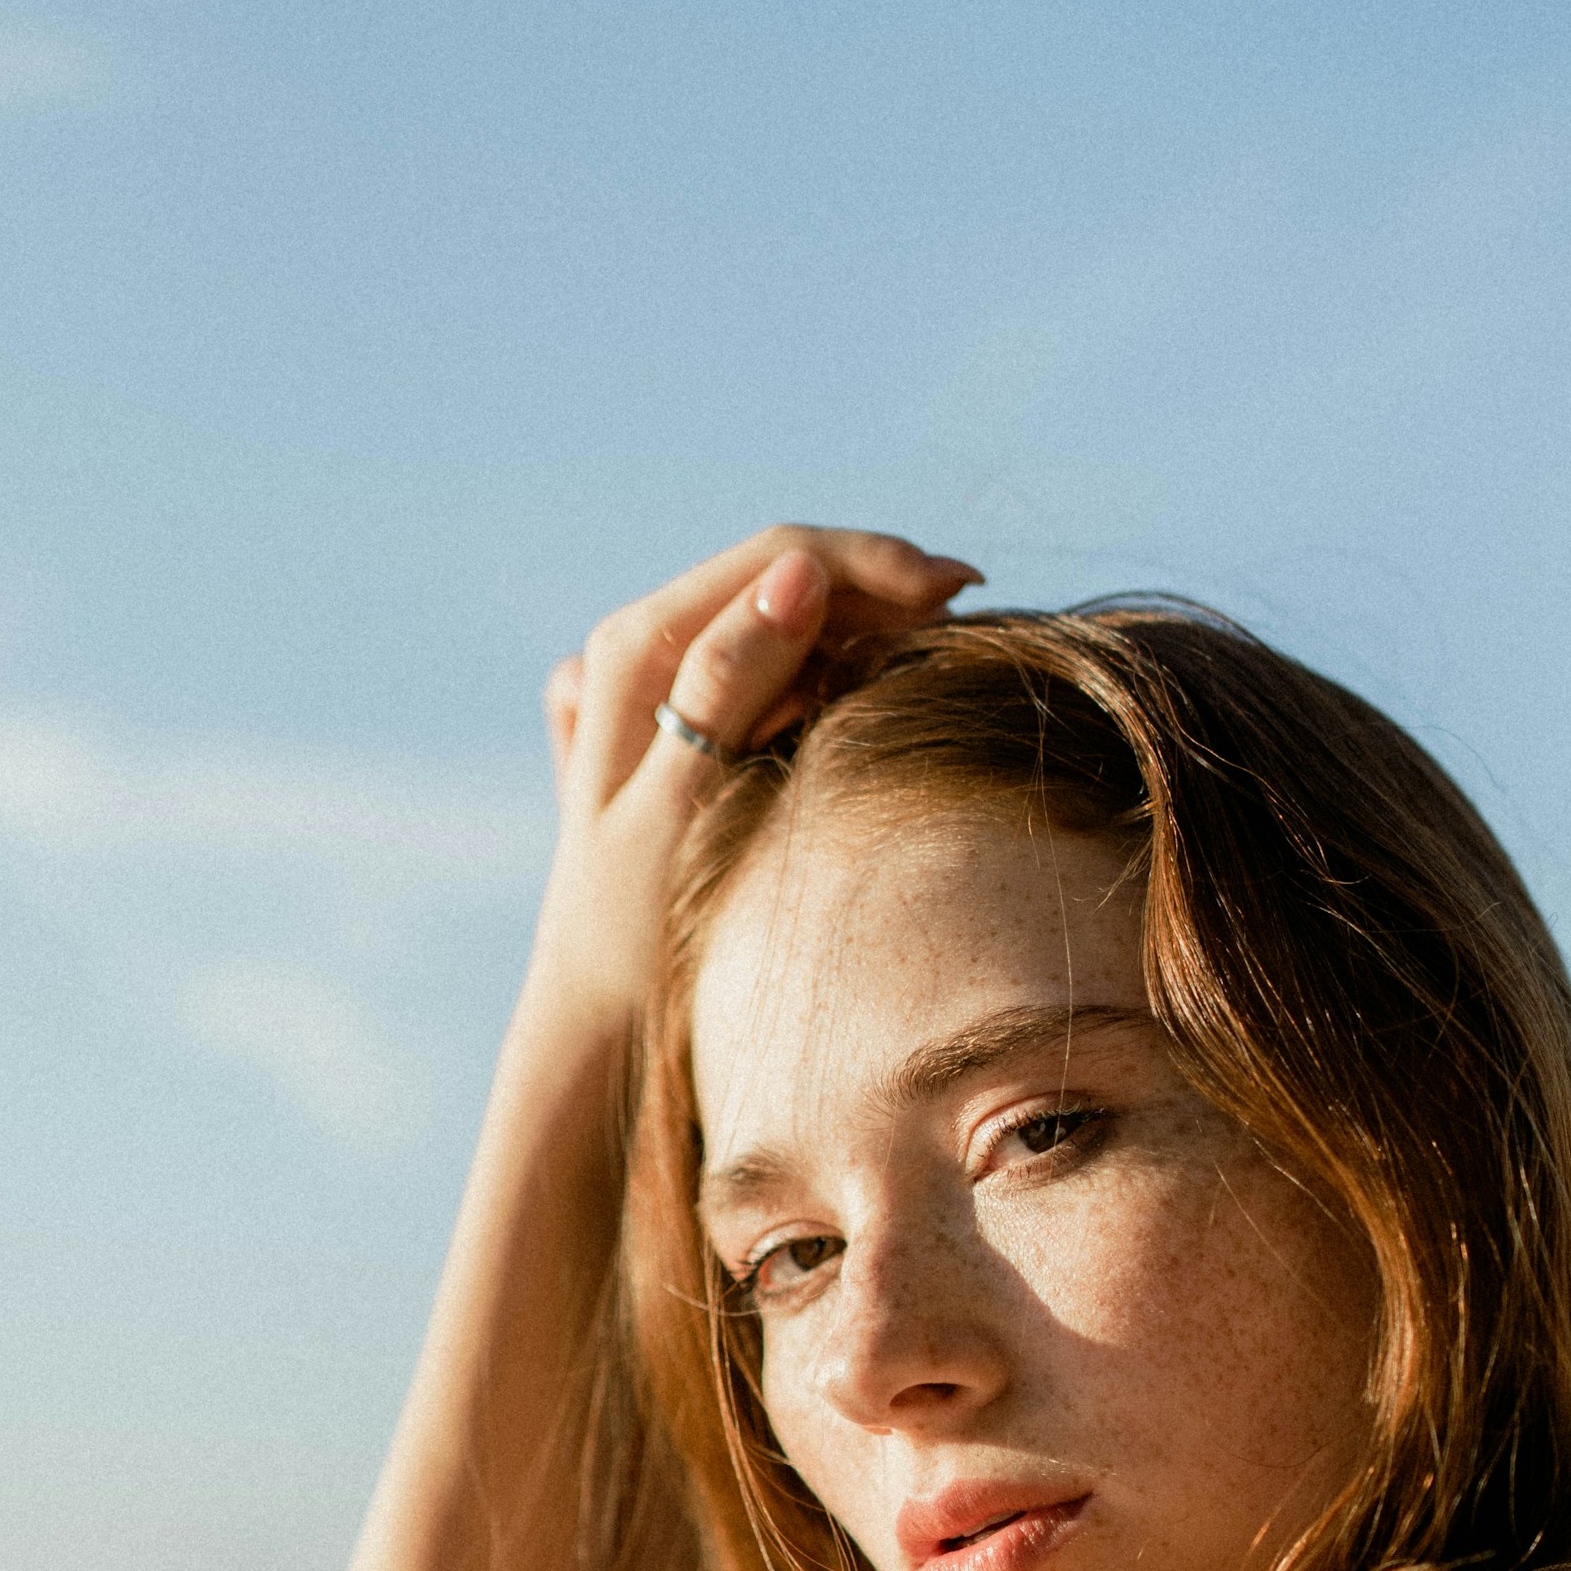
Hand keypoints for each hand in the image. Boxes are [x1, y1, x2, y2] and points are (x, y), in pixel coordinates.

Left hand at [532, 528, 980, 1023]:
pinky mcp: (679, 712)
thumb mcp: (680, 812)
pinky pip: (770, 658)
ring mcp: (656, 676)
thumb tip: (798, 574)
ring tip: (940, 643)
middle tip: (970, 612)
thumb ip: (728, 687)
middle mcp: (638, 644)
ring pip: (782, 613)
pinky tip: (879, 683)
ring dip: (862, 619)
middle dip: (878, 585)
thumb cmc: (637, 930)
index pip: (775, 560)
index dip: (872, 563)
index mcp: (634, 649)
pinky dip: (830, 662)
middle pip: (780, 575)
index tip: (961, 590)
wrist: (599, 1010)